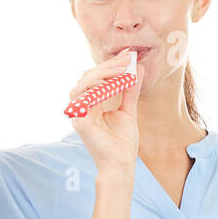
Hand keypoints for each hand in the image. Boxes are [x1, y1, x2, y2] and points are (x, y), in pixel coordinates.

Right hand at [69, 51, 143, 175]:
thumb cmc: (122, 142)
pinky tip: (114, 84)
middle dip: (108, 66)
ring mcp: (78, 113)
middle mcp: (82, 106)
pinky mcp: (78, 120)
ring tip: (123, 71)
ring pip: (83, 83)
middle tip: (128, 61)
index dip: (111, 64)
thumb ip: (130, 89)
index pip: (96, 77)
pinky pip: (83, 96)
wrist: (121, 163)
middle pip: (88, 76)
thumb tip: (138, 68)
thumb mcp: (129, 109)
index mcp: (91, 104)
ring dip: (103, 74)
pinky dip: (97, 87)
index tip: (129, 55)